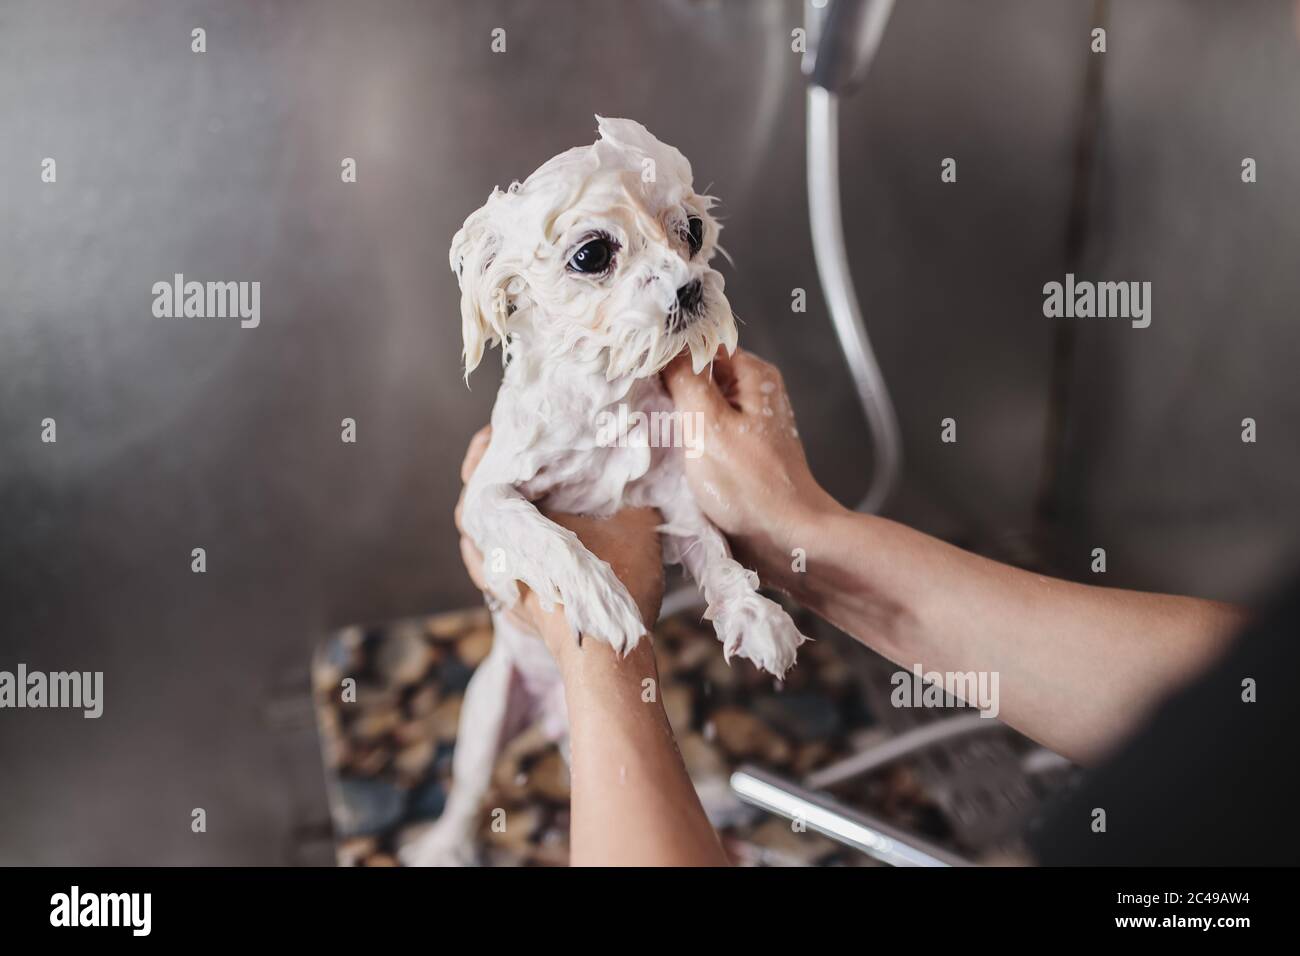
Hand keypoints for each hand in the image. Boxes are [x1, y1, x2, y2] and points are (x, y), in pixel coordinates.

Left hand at [455, 426, 664, 654]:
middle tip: (504, 457)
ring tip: (507, 497)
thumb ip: (634, 490)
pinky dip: (492, 549)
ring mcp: (500, 580)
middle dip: (486, 478)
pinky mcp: (511, 604)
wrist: (604, 653)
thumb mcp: (637, 523)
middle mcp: (497, 547)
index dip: (488, 448)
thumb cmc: (615, 581)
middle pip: (474, 505)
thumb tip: (639, 461)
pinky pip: (489, 567)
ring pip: (477, 539)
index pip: (482, 472)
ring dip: (487, 516)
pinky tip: (510, 544)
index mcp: (516, 517)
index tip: (499, 430)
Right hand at [662, 348, 841, 591]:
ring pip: (696, 405)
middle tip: (639, 406)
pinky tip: (667, 453)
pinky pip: (703, 432)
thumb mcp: (708, 425)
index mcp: (752, 374)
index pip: (698, 343)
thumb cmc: (752, 486)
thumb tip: (664, 344)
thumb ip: (684, 379)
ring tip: (650, 432)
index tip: (636, 372)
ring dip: (672, 418)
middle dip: (666, 389)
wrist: (787, 539)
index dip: (665, 355)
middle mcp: (753, 392)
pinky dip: (684, 440)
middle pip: (696, 374)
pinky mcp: (738, 450)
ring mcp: (746, 422)